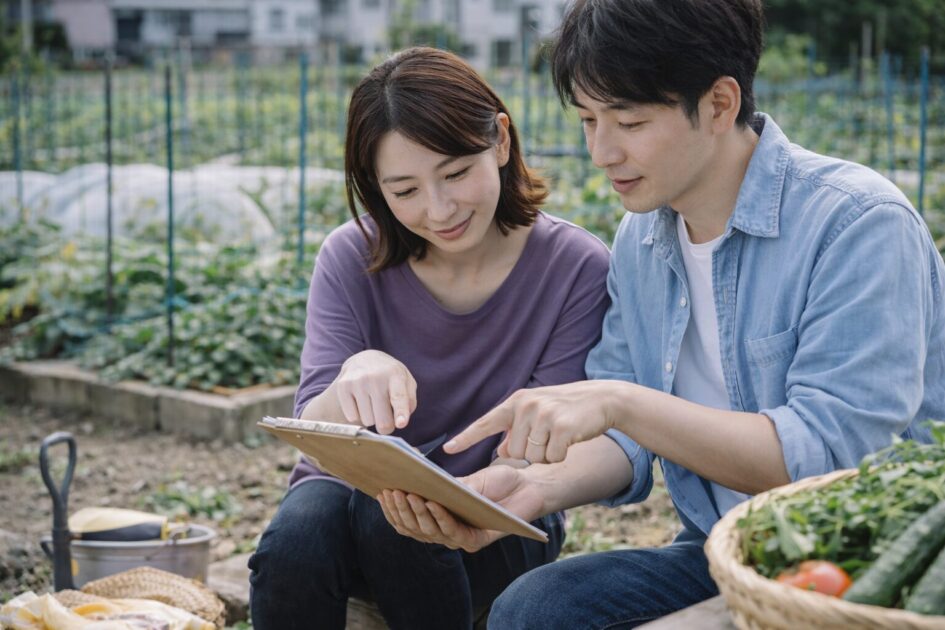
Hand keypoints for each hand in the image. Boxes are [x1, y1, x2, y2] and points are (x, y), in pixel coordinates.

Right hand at [335, 350, 417, 433]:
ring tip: (372, 403)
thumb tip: (400, 421)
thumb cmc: (390, 378)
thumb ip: (409, 402)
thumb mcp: (406, 383)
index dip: (401, 412)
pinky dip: (357, 415)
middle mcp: (375, 377)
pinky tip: (360, 402)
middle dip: (386, 426)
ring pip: (367, 420)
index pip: (398, 396)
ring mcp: (357, 381)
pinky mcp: (343, 386)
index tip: (401, 423)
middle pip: (383, 420)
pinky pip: (352, 417)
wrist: (364, 359)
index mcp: (395, 375)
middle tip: (386, 417)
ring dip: (372, 418)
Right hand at [376, 464, 542, 552]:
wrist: (527, 485)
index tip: (380, 492)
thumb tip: (412, 480)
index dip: (393, 510)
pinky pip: (453, 532)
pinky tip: (432, 503)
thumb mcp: (465, 479)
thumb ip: (442, 486)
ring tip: (409, 494)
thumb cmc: (496, 481)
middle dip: (401, 510)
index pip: (408, 521)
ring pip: (430, 532)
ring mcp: (461, 539)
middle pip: (415, 528)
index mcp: (438, 518)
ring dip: (417, 514)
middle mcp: (447, 532)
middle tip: (392, 491)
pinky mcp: (477, 541)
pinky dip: (441, 517)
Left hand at [444, 382, 616, 462]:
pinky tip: (569, 441)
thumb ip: (517, 429)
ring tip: (559, 437)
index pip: (486, 422)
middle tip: (547, 438)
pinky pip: (552, 458)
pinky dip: (560, 456)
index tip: (447, 449)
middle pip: (513, 452)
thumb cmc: (566, 410)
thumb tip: (500, 451)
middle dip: (530, 454)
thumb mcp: (537, 413)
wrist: (602, 399)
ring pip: (532, 458)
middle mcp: (526, 406)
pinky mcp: (561, 427)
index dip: (466, 438)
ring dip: (546, 456)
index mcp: (516, 402)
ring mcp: (544, 414)